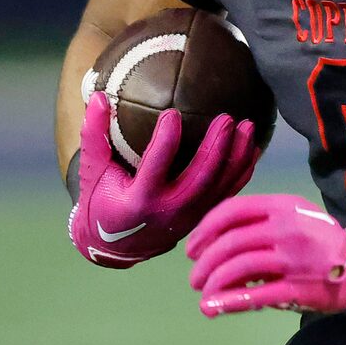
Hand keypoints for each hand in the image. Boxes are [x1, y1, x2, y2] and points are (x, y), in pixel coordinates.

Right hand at [69, 94, 260, 268]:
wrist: (116, 247)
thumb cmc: (101, 202)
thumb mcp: (92, 172)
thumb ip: (94, 135)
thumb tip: (99, 97)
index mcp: (139, 200)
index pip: (155, 166)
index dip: (166, 141)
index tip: (173, 114)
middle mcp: (168, 211)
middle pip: (199, 178)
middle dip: (216, 148)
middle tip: (227, 118)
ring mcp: (188, 217)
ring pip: (219, 187)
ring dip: (236, 157)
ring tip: (248, 127)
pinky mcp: (200, 217)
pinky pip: (226, 194)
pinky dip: (242, 173)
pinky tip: (253, 149)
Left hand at [184, 194, 345, 316]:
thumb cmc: (320, 241)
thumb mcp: (295, 217)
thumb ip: (259, 225)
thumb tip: (215, 247)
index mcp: (282, 207)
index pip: (231, 211)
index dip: (204, 230)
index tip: (192, 248)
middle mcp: (286, 229)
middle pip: (230, 243)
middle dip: (204, 263)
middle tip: (195, 278)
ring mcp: (292, 259)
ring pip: (238, 267)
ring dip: (213, 283)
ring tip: (205, 294)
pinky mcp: (297, 288)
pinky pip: (256, 295)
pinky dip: (229, 302)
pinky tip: (214, 307)